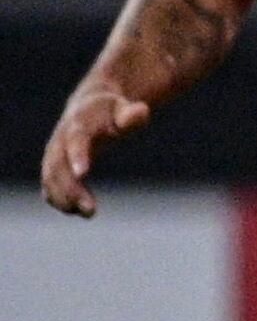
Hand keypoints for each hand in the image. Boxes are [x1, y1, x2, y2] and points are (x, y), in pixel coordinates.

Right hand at [37, 85, 150, 215]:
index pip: (76, 140)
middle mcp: (60, 140)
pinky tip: (75, 211)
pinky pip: (49, 185)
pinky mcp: (53, 166)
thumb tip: (141, 113)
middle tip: (91, 211)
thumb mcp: (122, 109)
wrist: (87, 106)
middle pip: (59, 165)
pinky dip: (58, 199)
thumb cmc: (110, 110)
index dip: (78, 156)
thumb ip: (131, 115)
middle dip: (71, 189)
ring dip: (64, 198)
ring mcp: (54, 153)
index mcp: (79, 124)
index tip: (82, 174)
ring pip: (51, 178)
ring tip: (88, 214)